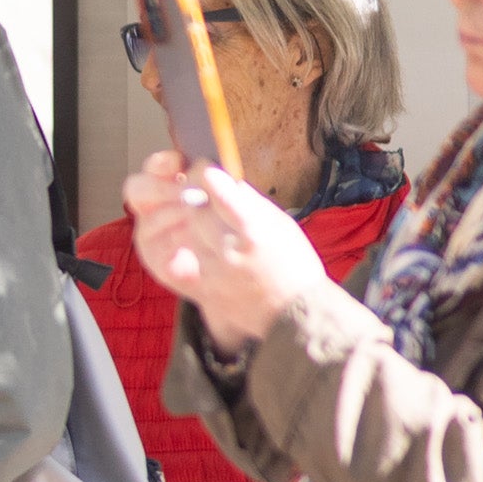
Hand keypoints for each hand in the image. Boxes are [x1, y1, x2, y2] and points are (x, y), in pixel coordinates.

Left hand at [123, 152, 330, 355]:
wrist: (292, 313)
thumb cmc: (292, 262)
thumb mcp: (279, 223)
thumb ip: (247, 202)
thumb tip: (221, 178)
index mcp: (254, 229)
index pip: (216, 192)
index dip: (205, 175)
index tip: (204, 168)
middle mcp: (230, 249)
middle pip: (194, 210)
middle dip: (198, 198)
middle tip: (205, 193)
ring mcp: (214, 270)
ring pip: (189, 231)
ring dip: (198, 221)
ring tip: (217, 223)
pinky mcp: (204, 286)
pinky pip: (192, 255)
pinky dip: (200, 244)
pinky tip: (218, 247)